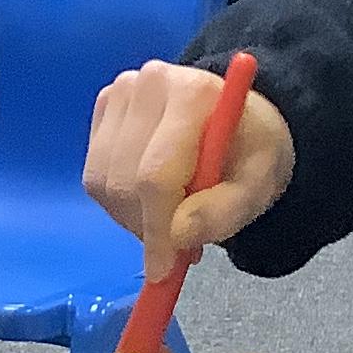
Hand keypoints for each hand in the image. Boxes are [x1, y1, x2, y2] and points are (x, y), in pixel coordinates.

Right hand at [84, 60, 295, 276]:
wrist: (239, 118)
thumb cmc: (250, 151)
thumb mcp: (258, 187)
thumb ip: (223, 213)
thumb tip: (177, 236)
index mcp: (192, 94)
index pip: (156, 175)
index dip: (156, 229)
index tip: (163, 270)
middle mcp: (148, 82)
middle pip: (123, 181)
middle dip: (146, 226)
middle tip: (176, 245)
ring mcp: (120, 92)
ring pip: (102, 181)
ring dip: (130, 217)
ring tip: (167, 218)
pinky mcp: (103, 107)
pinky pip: (94, 174)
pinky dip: (118, 201)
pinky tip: (148, 197)